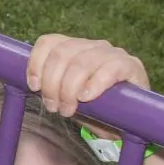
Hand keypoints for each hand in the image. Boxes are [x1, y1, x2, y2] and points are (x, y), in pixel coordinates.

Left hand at [27, 34, 146, 117]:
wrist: (128, 121)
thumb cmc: (94, 107)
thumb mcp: (67, 96)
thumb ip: (51, 86)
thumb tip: (32, 85)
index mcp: (74, 47)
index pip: (49, 42)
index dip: (36, 62)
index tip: (33, 86)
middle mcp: (93, 46)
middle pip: (62, 54)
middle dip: (51, 83)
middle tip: (52, 107)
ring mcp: (113, 53)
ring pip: (81, 63)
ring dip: (69, 89)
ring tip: (67, 110)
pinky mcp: (131, 65)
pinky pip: (110, 69)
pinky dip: (95, 83)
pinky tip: (87, 97)